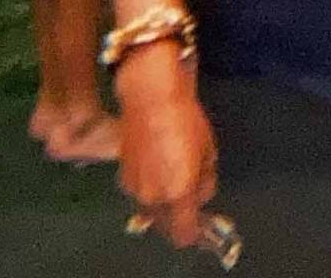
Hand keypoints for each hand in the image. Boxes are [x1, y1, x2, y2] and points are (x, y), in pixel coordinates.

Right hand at [116, 51, 216, 249]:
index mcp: (176, 193)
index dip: (194, 231)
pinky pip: (141, 192)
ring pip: (151, 209)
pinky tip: (161, 166)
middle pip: (165, 225)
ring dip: (164, 202)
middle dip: (179, 216)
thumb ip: (205, 178)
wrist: (150, 97)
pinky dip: (151, 188)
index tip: (201, 221)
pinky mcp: (122, 174)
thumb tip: (202, 192)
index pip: (183, 232)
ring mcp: (133, 187)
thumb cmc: (185, 120)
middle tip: (192, 196)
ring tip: (177, 176)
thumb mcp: (208, 149)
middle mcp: (151, 197)